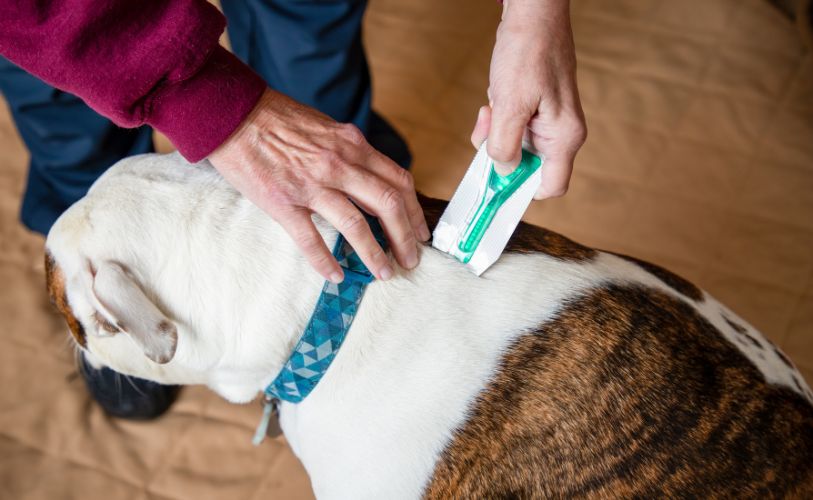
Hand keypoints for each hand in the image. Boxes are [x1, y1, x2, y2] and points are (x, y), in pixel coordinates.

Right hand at [209, 89, 429, 282]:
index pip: (398, 180)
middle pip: (387, 205)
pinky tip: (335, 275)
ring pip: (356, 225)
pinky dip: (325, 261)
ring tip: (384, 273)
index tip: (419, 233)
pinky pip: (311, 239)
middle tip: (410, 261)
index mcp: (352, 145)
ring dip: (374, 253)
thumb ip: (351, 154)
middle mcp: (338, 164)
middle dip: (404, 238)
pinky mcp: (283, 202)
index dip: (414, 211)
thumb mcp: (326, 129)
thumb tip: (371, 181)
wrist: (232, 113)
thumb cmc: (277, 120)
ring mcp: (311, 184)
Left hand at [471, 0, 586, 198]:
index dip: (523, 191)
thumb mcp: (510, 104)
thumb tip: (503, 170)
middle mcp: (560, 133)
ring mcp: (548, 121)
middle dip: (501, 155)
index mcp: (564, 137)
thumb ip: (505, 144)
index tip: (496, 185)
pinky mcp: (535, 110)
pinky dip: (497, 121)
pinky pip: (512, 129)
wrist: (533, 13)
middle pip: (527, 168)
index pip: (551, 186)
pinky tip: (493, 101)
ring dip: (495, 135)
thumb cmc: (529, 51)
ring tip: (490, 109)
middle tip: (487, 131)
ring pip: (516, 148)